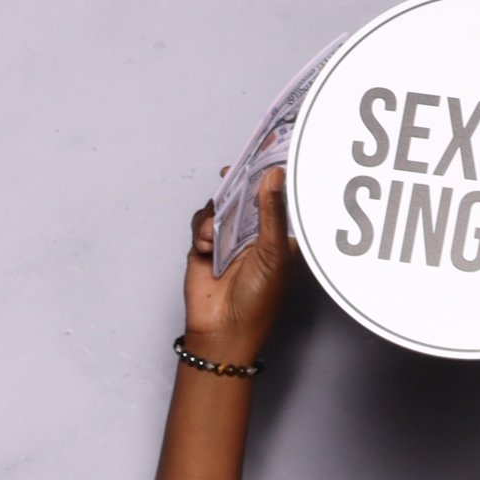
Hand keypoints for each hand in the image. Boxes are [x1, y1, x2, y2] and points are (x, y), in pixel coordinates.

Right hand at [182, 166, 292, 367]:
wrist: (223, 330)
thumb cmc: (258, 301)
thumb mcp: (273, 253)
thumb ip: (272, 212)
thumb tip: (274, 174)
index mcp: (278, 234)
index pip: (278, 195)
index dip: (274, 174)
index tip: (272, 149)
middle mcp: (253, 233)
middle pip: (246, 193)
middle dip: (240, 183)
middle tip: (235, 170)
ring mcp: (228, 239)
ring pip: (221, 205)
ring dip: (217, 214)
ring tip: (217, 235)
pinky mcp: (205, 246)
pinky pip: (201, 222)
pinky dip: (202, 230)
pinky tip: (207, 247)